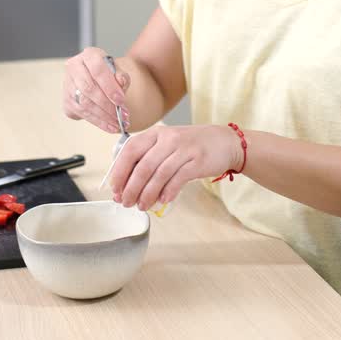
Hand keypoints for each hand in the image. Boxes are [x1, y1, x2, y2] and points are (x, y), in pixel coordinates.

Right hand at [62, 47, 129, 133]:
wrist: (96, 80)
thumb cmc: (108, 75)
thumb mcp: (118, 71)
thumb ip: (121, 76)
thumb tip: (121, 82)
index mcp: (88, 55)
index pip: (97, 70)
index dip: (109, 86)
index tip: (121, 101)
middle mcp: (74, 67)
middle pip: (89, 88)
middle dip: (107, 105)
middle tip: (122, 115)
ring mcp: (67, 84)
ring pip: (84, 103)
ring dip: (103, 116)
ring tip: (118, 123)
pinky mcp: (67, 101)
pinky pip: (82, 114)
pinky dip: (98, 122)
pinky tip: (110, 126)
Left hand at [108, 125, 243, 209]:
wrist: (226, 142)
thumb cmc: (191, 146)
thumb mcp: (167, 145)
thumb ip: (148, 160)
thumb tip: (127, 185)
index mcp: (155, 133)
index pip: (130, 150)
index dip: (120, 170)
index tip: (115, 188)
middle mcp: (168, 138)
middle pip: (143, 166)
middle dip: (131, 187)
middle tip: (126, 202)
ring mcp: (184, 149)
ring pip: (159, 174)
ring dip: (147, 193)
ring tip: (142, 206)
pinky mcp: (198, 161)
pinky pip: (178, 179)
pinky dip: (168, 191)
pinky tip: (162, 201)